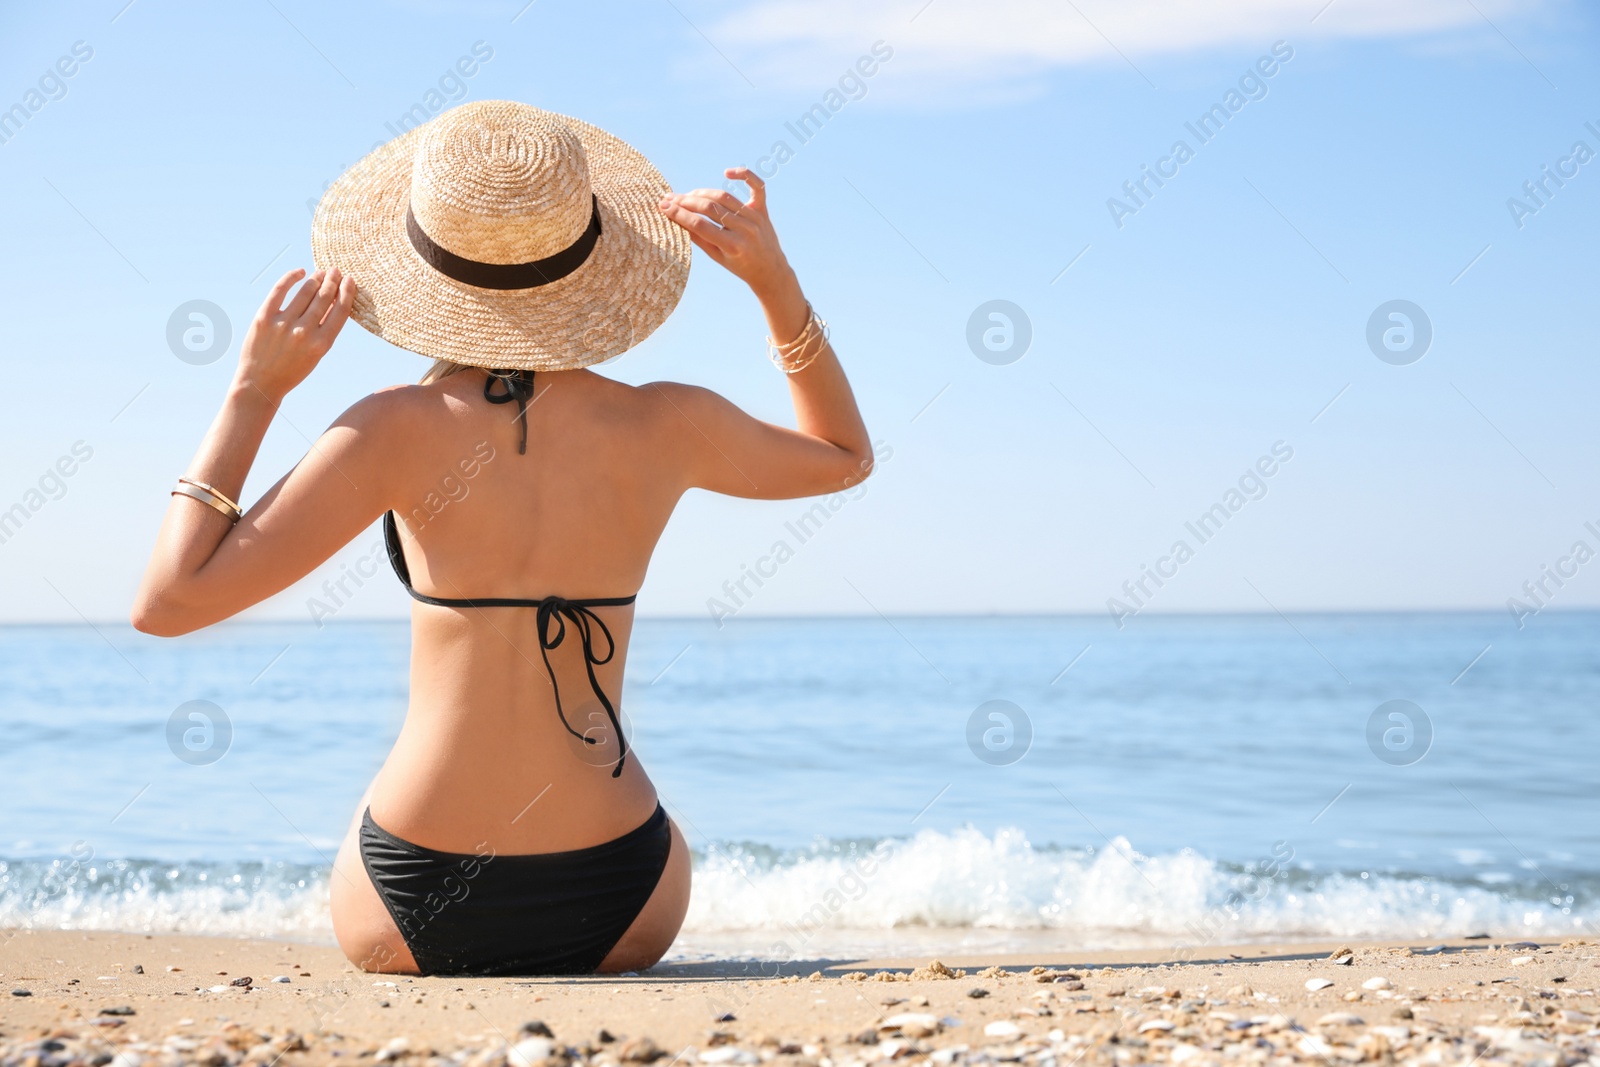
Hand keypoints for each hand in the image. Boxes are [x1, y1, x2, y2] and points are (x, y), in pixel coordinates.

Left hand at [235, 268, 356, 403]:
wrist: (260, 384)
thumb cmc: (292, 370)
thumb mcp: (316, 355)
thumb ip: (325, 330)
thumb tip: (333, 301)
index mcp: (322, 344)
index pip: (340, 310)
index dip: (347, 292)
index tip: (349, 281)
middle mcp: (304, 332)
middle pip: (324, 297)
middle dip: (333, 281)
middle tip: (336, 271)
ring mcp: (283, 324)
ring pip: (305, 291)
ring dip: (316, 278)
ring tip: (320, 273)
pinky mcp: (264, 318)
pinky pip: (280, 290)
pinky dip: (291, 277)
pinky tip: (299, 272)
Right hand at [657, 168, 797, 300]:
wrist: (770, 271)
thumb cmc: (740, 266)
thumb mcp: (717, 257)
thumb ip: (698, 238)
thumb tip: (675, 219)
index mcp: (733, 246)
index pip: (700, 225)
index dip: (679, 214)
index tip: (663, 207)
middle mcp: (745, 230)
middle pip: (710, 208)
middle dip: (686, 202)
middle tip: (669, 199)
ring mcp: (755, 218)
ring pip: (724, 197)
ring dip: (702, 193)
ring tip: (686, 195)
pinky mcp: (763, 210)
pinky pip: (757, 186)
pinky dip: (744, 175)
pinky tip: (727, 172)